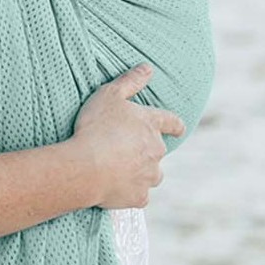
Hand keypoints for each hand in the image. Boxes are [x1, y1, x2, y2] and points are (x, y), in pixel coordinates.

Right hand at [69, 64, 185, 208]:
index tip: (178, 128)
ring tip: (119, 169)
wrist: (86, 167)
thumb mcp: (110, 95)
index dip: (175, 125)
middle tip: (125, 149)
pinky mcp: (139, 197)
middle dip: (147, 150)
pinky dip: (131, 192)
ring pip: (151, 175)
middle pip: (158, 151)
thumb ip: (131, 81)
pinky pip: (139, 196)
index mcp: (151, 125)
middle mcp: (156, 151)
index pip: (172, 122)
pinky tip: (115, 188)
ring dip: (141, 172)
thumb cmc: (96, 127)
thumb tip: (148, 67)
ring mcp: (149, 176)